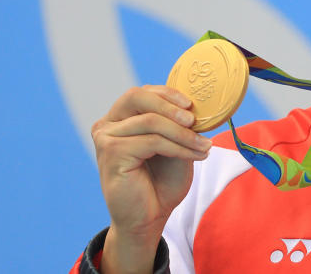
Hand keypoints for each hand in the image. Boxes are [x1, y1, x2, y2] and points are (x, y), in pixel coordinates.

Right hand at [91, 85, 210, 272]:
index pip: (142, 93)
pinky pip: (153, 141)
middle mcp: (107, 125)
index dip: (168, 94)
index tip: (192, 105)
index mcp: (120, 118)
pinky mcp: (112, 154)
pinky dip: (179, 147)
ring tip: (204, 146)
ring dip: (183, 133)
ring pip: (151, 121)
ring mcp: (106, 138)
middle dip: (170, 105)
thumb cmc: (161, 180)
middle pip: (137, 97)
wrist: (149, 217)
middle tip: (194, 120)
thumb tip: (195, 103)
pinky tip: (196, 156)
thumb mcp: (174, 143)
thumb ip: (176, 122)